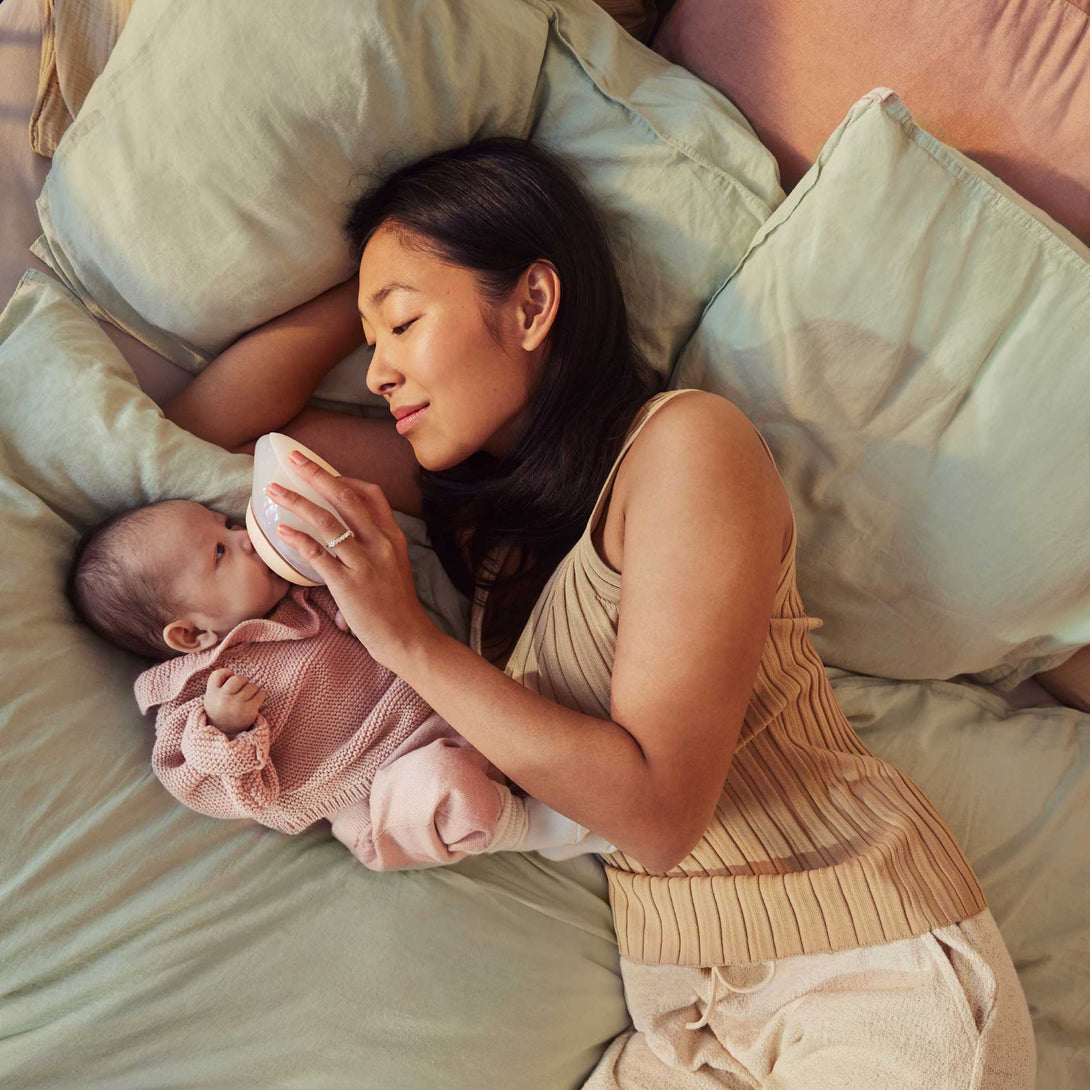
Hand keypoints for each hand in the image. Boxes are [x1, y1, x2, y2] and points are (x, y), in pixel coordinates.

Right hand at [203, 668, 265, 734]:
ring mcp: (237, 705)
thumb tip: (232, 672)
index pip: (218, 674)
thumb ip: (218, 682)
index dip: (226, 673)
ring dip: (252, 689)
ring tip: (247, 696)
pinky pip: (261, 693)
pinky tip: (255, 699)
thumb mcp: (212, 695)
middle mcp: (223, 699)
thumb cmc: (221, 708)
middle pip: (238, 679)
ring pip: (251, 686)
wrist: (225, 731)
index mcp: (212, 694)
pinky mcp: (249, 711)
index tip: (228, 680)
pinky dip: (260, 694)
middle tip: (241, 688)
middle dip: (242, 681)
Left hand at [265, 453, 436, 670]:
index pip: (371, 494)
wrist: (407, 638)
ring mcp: (364, 563)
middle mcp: (380, 544)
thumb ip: (376, 545)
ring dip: (297, 502)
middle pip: (345, 497)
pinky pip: (318, 555)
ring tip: (274, 491)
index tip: (323, 473)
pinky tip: (281, 531)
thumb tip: (349, 533)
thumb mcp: (395, 566)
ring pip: (327, 522)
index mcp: (392, 537)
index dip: (345, 478)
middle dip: (316, 474)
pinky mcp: (348, 584)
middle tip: (293, 459)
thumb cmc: (397, 606)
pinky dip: (298, 539)